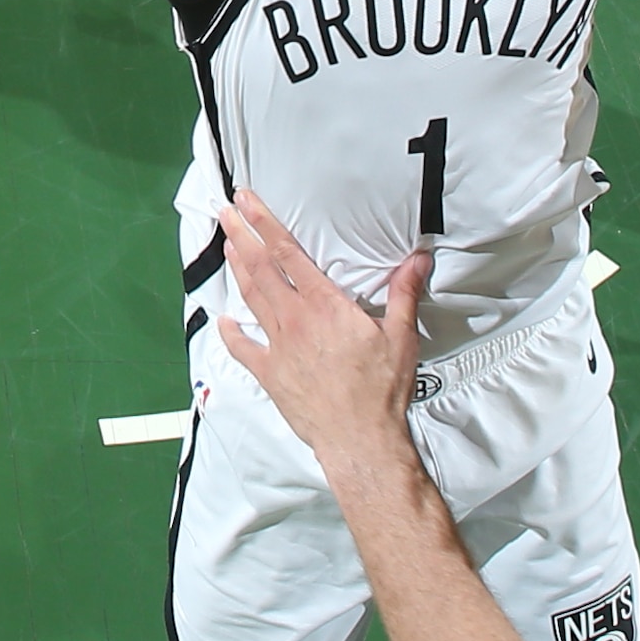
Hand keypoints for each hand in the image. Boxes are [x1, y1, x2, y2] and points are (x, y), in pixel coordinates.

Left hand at [208, 193, 426, 490]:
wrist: (359, 439)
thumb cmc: (381, 391)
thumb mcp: (401, 337)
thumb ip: (403, 294)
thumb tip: (417, 260)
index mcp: (325, 306)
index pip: (289, 253)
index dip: (266, 223)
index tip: (248, 202)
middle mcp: (296, 320)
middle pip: (261, 268)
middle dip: (242, 235)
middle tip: (226, 212)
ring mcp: (278, 347)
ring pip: (251, 299)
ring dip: (237, 269)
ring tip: (226, 245)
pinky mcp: (269, 374)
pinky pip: (243, 349)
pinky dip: (231, 334)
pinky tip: (222, 321)